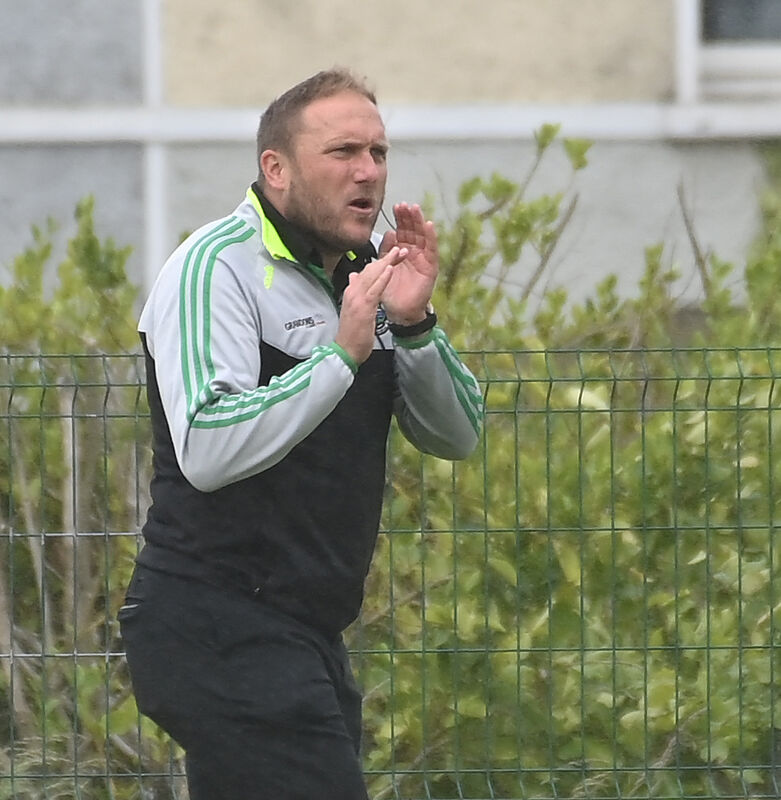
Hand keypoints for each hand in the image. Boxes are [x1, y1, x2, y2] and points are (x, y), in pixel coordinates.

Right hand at [335, 246, 407, 364]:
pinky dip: (383, 278)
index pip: (366, 272)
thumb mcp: (353, 309)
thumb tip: (354, 277)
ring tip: (399, 251)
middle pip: (370, 269)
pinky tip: (391, 269)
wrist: (345, 351)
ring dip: (387, 262)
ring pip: (372, 275)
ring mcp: (357, 299)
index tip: (392, 255)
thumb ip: (355, 292)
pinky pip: (375, 289)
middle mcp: (353, 292)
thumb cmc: (351, 335)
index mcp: (351, 292)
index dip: (380, 262)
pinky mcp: (363, 308)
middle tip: (400, 248)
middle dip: (386, 258)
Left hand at [379, 204, 437, 323]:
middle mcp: (414, 253)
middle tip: (405, 204)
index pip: (402, 231)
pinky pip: (432, 250)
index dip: (400, 219)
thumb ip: (386, 251)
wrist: (400, 311)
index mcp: (402, 251)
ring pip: (422, 237)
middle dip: (409, 217)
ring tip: (416, 209)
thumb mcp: (384, 267)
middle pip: (413, 230)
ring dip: (419, 222)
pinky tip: (429, 225)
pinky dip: (431, 237)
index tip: (396, 206)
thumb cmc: (391, 291)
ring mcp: (423, 259)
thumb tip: (389, 233)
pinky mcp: (430, 267)